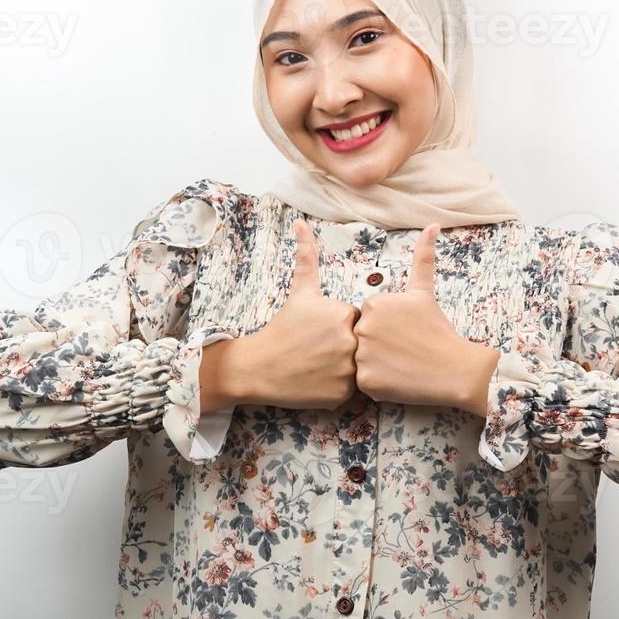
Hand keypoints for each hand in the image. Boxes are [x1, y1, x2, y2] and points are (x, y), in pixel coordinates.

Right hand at [208, 217, 360, 411]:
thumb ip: (307, 257)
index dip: (342, 329)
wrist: (258, 366)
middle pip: (360, 345)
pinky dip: (336, 389)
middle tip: (319, 352)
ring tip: (319, 366)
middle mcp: (349, 341)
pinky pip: (350, 392)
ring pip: (358, 369)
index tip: (321, 334)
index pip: (358, 322)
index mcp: (343, 314)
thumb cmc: (281, 328)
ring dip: (343, 369)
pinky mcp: (342, 395)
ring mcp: (346, 371)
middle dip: (344, 349)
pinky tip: (318, 382)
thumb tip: (300, 223)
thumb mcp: (299, 292)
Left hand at [352, 223, 499, 413]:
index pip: (369, 319)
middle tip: (404, 351)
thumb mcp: (425, 292)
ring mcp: (364, 355)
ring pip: (361, 362)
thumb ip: (422, 258)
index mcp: (375, 303)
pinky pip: (364, 383)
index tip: (404, 334)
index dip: (386, 329)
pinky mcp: (366, 381)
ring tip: (402, 365)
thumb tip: (432, 224)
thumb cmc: (439, 331)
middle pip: (362, 339)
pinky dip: (379, 384)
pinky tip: (398, 380)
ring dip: (378, 365)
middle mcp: (364, 326)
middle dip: (380, 346)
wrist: (455, 370)